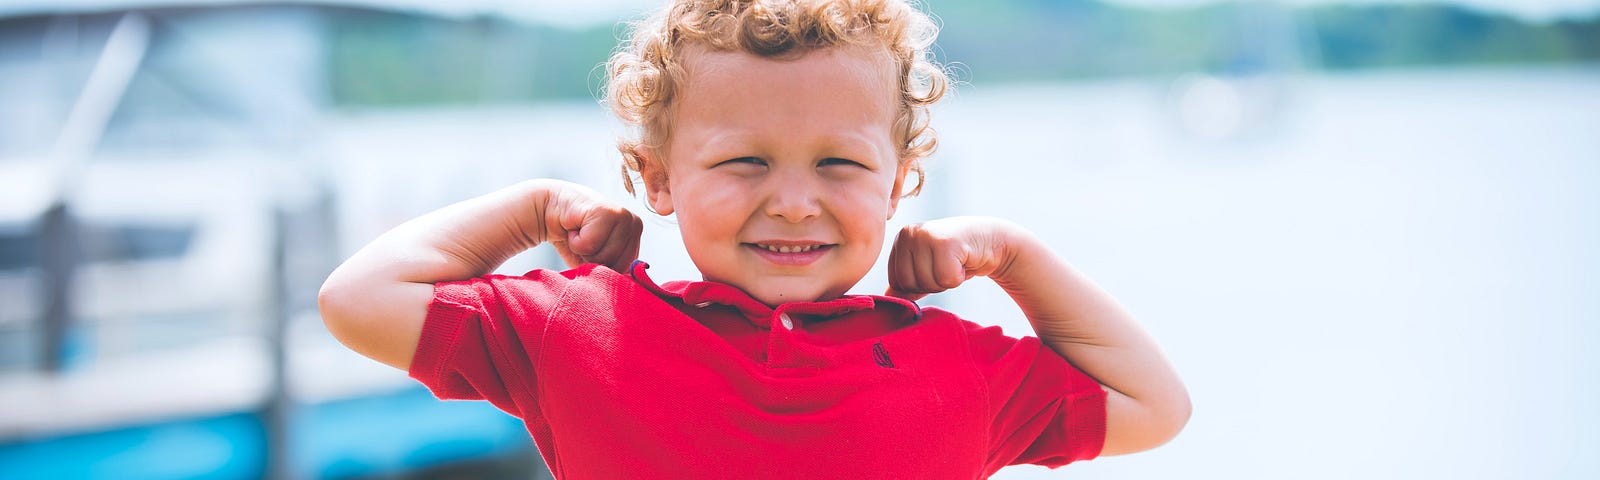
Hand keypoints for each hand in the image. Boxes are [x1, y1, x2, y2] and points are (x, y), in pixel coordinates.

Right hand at [544, 186, 643, 271]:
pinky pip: (590, 244)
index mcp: (636, 236)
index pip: (626, 272)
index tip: (592, 248)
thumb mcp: (596, 261)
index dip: (603, 267)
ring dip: (583, 250)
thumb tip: (618, 286)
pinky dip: (576, 241)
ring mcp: (623, 215)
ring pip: (606, 256)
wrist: (549, 210)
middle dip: (593, 260)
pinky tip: (574, 227)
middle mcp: (635, 224)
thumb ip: (611, 272)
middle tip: (584, 240)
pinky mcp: (607, 212)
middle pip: (618, 266)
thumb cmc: (574, 239)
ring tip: (579, 233)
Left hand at [884, 216, 1016, 300]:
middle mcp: (909, 233)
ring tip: (956, 262)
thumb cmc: (956, 257)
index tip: (935, 268)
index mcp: (901, 239)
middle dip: (933, 284)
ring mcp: (926, 236)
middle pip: (910, 284)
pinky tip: (964, 261)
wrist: (991, 241)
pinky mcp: (945, 242)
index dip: (919, 285)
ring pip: (928, 283)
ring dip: (947, 280)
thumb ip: (906, 282)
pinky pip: (946, 279)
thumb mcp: (926, 268)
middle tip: (948, 265)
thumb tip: (885, 298)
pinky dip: (959, 277)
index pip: (896, 282)